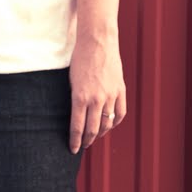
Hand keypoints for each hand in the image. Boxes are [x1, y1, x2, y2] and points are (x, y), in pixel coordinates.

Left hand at [68, 34, 124, 151]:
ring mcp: (110, 96)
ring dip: (100, 133)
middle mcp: (96, 99)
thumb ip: (75, 98)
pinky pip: (120, 113)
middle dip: (87, 140)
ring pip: (107, 123)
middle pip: (92, 129)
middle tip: (83, 146)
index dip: (75, 140)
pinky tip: (109, 125)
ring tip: (95, 137)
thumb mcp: (71, 80)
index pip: (77, 126)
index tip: (72, 149)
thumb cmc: (80, 58)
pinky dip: (115, 122)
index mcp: (80, 97)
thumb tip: (76, 114)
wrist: (98, 42)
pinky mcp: (120, 91)